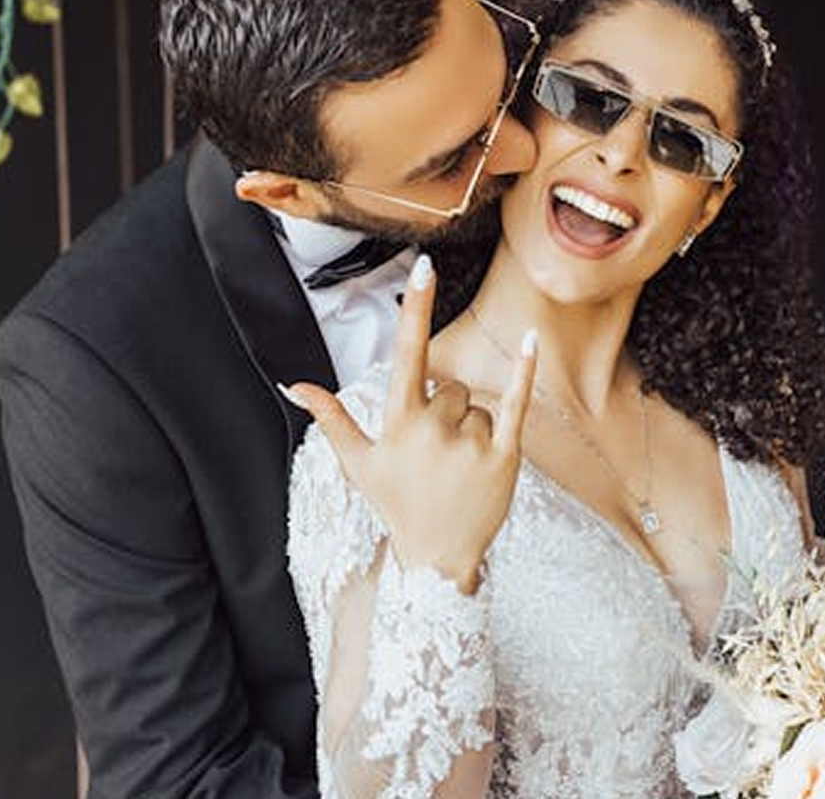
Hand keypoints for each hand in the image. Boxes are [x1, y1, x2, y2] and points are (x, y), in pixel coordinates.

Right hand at [285, 255, 535, 593]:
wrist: (438, 559)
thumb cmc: (396, 505)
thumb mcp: (359, 463)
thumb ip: (331, 418)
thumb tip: (294, 384)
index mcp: (399, 423)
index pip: (407, 352)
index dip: (415, 307)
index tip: (424, 265)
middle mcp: (435, 428)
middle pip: (450, 386)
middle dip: (445, 410)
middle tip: (436, 454)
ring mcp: (471, 442)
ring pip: (478, 404)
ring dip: (471, 427)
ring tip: (458, 467)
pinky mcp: (504, 456)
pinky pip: (515, 403)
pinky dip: (522, 371)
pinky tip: (530, 339)